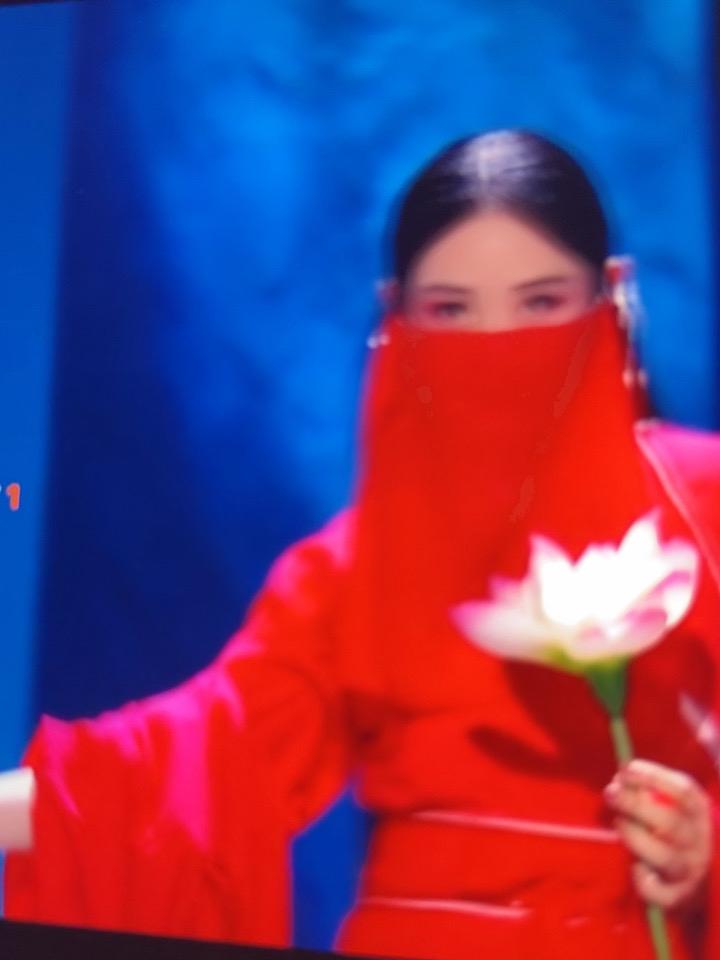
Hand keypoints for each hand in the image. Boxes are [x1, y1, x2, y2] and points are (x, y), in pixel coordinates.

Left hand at [604, 758, 713, 911]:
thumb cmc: (674, 827)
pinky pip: (658, 892)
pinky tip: (634, 866)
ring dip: (635, 836)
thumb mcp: (672, 803)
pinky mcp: (676, 897)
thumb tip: (620, 776)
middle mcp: (698, 842)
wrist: (697, 873)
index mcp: (699, 812)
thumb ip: (650, 790)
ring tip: (618, 822)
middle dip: (635, 805)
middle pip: (671, 823)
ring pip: (665, 857)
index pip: (684, 793)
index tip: (625, 769)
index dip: (653, 778)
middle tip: (610, 792)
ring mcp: (689, 871)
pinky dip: (643, 880)